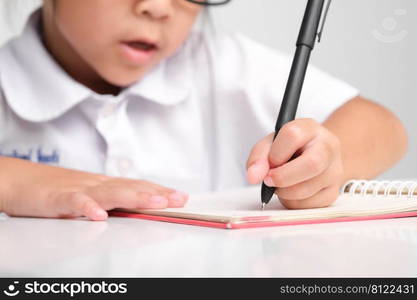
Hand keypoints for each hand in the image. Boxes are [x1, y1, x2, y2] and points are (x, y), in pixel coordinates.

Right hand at [0, 157, 187, 220]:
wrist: (19, 180)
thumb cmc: (54, 189)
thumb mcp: (88, 195)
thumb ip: (110, 201)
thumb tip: (134, 208)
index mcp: (104, 185)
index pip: (137, 186)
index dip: (160, 191)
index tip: (180, 196)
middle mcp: (96, 184)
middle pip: (131, 188)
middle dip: (157, 194)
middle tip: (179, 199)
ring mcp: (78, 189)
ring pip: (110, 193)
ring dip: (135, 197)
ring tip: (155, 203)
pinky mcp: (57, 198)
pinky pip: (74, 203)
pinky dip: (87, 207)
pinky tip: (99, 215)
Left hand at [246, 119, 343, 208]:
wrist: (313, 157)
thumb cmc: (289, 149)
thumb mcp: (270, 144)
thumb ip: (258, 157)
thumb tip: (253, 176)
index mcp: (309, 128)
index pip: (293, 135)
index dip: (276, 154)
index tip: (268, 164)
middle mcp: (327, 147)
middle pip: (312, 164)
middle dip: (283, 177)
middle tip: (269, 181)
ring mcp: (334, 170)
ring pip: (308, 189)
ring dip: (285, 192)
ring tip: (280, 185)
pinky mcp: (333, 192)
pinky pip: (309, 204)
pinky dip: (292, 202)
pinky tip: (291, 192)